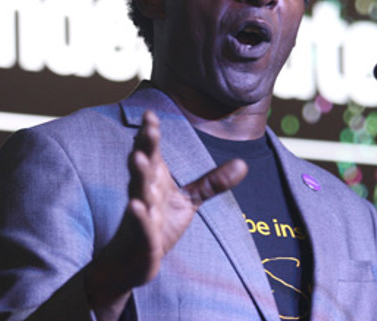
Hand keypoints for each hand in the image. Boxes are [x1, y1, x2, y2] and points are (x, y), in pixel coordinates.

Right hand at [86, 110, 247, 319]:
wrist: (133, 262)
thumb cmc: (158, 225)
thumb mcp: (188, 201)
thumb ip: (212, 182)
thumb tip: (243, 164)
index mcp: (154, 180)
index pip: (152, 152)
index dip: (150, 134)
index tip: (151, 114)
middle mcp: (145, 192)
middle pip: (144, 166)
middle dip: (145, 147)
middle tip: (148, 129)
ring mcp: (141, 214)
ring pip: (138, 191)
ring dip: (138, 175)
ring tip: (138, 158)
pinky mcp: (141, 237)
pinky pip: (140, 224)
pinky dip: (138, 216)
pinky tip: (136, 206)